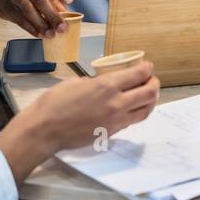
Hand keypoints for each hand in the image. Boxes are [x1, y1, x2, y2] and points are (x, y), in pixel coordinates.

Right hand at [0, 0, 74, 37]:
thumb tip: (67, 14)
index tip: (69, 0)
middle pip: (39, 0)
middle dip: (52, 15)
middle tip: (62, 27)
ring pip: (29, 11)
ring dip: (41, 24)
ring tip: (51, 34)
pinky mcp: (7, 8)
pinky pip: (20, 20)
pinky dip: (31, 28)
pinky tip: (39, 34)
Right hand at [0, 62, 159, 181]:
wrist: (45, 129)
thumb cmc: (54, 103)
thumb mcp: (76, 83)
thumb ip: (95, 82)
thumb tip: (103, 82)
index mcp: (107, 86)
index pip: (139, 74)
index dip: (147, 68)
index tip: (147, 66)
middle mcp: (116, 103)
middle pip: (149, 93)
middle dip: (154, 83)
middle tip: (151, 80)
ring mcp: (116, 120)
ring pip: (146, 110)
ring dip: (150, 101)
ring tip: (146, 95)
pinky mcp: (111, 133)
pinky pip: (132, 121)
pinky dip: (137, 113)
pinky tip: (132, 108)